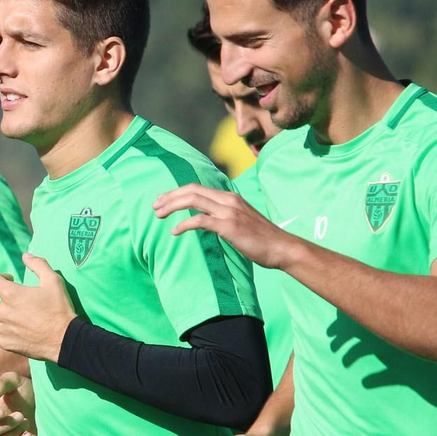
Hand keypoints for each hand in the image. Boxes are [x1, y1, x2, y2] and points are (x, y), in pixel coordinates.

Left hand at [0, 255, 74, 362]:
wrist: (65, 340)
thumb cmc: (59, 309)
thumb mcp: (53, 281)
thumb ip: (38, 264)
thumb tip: (25, 255)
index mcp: (10, 295)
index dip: (1, 278)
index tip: (11, 281)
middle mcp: (2, 311)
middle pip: (1, 302)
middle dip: (12, 301)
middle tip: (30, 306)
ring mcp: (3, 329)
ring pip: (2, 319)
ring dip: (12, 318)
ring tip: (30, 321)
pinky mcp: (6, 343)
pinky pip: (4, 335)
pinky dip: (13, 333)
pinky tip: (27, 333)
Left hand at [152, 185, 296, 269]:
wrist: (281, 247)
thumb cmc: (261, 238)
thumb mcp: (240, 220)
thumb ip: (222, 215)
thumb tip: (204, 219)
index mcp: (229, 197)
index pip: (197, 188)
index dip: (176, 192)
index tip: (162, 200)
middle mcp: (228, 200)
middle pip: (191, 190)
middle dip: (169, 197)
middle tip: (154, 206)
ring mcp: (229, 212)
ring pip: (193, 201)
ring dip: (172, 206)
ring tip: (159, 216)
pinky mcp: (229, 226)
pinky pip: (200, 221)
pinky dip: (184, 225)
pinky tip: (175, 231)